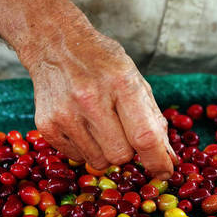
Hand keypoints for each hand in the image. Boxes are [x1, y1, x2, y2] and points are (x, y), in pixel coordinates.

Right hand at [21, 11, 175, 178]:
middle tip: (123, 132)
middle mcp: (91, 99)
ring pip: (99, 161)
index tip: (165, 172)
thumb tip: (168, 158)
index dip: (158, 161)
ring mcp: (65, 114)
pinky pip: (77, 157)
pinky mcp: (48, 126)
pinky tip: (82, 124)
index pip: (145, 136)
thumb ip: (153, 118)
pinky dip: (86, 148)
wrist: (55, 44)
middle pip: (121, 155)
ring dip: (106, 151)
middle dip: (129, 151)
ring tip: (100, 124)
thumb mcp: (134, 79)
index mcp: (121, 83)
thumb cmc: (101, 62)